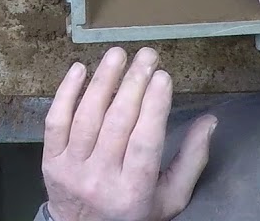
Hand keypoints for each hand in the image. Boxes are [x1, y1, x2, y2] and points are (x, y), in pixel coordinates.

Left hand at [42, 47, 216, 220]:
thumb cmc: (133, 212)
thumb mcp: (170, 198)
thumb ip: (191, 160)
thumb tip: (209, 120)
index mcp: (134, 191)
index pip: (144, 142)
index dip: (154, 107)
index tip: (163, 76)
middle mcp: (100, 179)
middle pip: (117, 123)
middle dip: (134, 83)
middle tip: (147, 55)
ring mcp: (71, 169)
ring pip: (87, 117)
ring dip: (103, 80)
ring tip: (118, 54)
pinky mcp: (50, 160)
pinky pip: (55, 121)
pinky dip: (65, 93)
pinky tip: (80, 70)